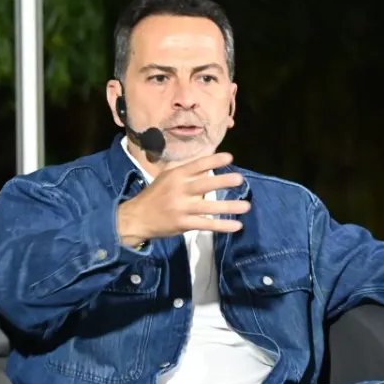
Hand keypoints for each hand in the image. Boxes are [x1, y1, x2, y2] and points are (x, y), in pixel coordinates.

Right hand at [117, 152, 251, 246]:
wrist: (137, 217)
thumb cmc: (155, 195)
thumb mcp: (166, 177)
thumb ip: (185, 171)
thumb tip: (208, 165)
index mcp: (176, 176)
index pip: (197, 165)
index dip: (213, 161)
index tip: (229, 158)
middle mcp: (179, 190)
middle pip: (204, 185)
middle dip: (223, 181)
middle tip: (240, 179)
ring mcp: (182, 208)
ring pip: (208, 207)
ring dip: (228, 207)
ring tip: (246, 205)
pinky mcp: (183, 224)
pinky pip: (206, 224)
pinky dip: (222, 226)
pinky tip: (236, 225)